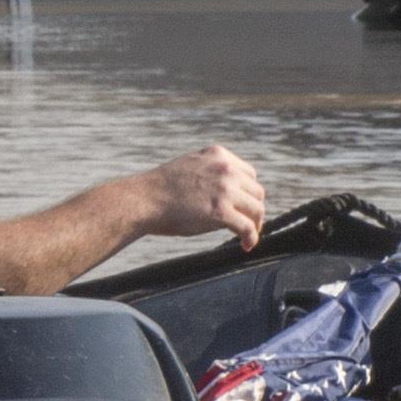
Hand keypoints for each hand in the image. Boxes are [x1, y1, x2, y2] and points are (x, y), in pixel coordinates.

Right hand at [129, 145, 263, 245]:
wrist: (144, 200)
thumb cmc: (161, 189)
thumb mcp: (190, 167)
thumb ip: (211, 173)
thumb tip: (225, 193)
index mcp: (218, 154)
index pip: (249, 174)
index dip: (249, 193)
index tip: (245, 207)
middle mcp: (226, 168)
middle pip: (256, 192)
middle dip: (254, 209)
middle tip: (249, 225)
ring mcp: (225, 189)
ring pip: (256, 209)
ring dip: (255, 225)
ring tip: (249, 237)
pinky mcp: (221, 211)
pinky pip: (247, 227)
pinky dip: (251, 238)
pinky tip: (247, 245)